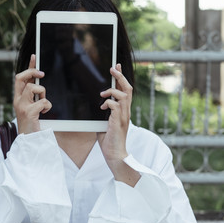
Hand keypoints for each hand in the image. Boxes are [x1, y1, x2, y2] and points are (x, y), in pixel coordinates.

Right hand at [13, 54, 51, 133]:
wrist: (28, 141)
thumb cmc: (32, 124)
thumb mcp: (31, 106)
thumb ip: (33, 96)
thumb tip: (39, 82)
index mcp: (18, 98)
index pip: (20, 77)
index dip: (28, 66)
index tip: (35, 57)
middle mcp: (17, 100)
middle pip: (21, 77)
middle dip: (32, 72)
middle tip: (42, 74)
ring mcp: (21, 106)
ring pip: (33, 88)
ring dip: (42, 93)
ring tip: (43, 103)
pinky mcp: (28, 113)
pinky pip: (43, 102)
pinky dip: (47, 106)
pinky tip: (45, 112)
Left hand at [97, 63, 139, 186]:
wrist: (115, 155)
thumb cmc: (109, 141)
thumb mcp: (104, 123)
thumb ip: (103, 113)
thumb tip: (96, 105)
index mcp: (123, 111)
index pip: (126, 90)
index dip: (122, 78)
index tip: (117, 67)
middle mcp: (126, 112)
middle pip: (128, 89)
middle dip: (120, 76)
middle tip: (113, 68)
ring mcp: (123, 117)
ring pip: (124, 95)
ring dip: (112, 90)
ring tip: (103, 92)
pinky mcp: (118, 122)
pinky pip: (115, 106)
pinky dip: (108, 103)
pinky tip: (102, 107)